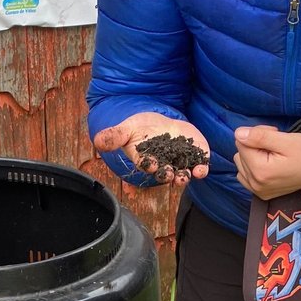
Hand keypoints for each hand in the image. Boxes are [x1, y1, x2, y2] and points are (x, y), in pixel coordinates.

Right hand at [93, 112, 209, 185]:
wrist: (159, 125)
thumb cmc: (140, 129)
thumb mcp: (126, 129)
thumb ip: (114, 136)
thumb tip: (96, 141)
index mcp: (146, 160)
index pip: (147, 165)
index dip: (150, 165)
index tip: (152, 164)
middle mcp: (163, 165)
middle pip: (166, 174)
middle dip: (169, 175)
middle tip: (171, 175)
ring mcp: (180, 162)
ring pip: (183, 173)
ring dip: (186, 176)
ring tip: (190, 175)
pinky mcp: (194, 155)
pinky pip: (198, 164)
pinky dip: (201, 167)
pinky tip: (203, 167)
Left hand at [234, 126, 300, 199]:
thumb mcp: (285, 140)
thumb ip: (259, 136)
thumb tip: (238, 133)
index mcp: (259, 170)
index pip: (241, 142)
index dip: (257, 134)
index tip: (274, 134)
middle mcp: (255, 184)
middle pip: (240, 153)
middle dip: (254, 145)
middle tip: (275, 144)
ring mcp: (257, 191)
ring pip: (241, 164)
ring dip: (253, 156)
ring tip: (273, 155)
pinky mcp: (261, 194)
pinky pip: (245, 177)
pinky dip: (253, 168)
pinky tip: (267, 165)